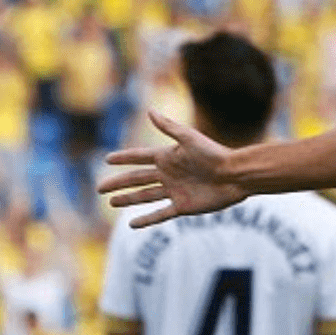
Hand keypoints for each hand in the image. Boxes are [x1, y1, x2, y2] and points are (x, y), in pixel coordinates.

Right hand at [98, 110, 246, 227]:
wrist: (235, 176)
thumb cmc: (214, 154)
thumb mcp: (190, 138)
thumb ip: (169, 127)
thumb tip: (149, 111)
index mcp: (168, 157)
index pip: (139, 158)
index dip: (124, 158)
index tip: (107, 159)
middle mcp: (169, 174)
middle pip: (137, 179)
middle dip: (118, 183)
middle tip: (99, 188)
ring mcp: (175, 191)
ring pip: (145, 196)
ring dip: (128, 199)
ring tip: (112, 202)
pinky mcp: (183, 207)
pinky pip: (160, 214)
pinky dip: (147, 219)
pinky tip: (132, 223)